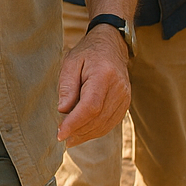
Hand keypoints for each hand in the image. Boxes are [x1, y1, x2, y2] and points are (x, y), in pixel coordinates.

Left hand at [57, 24, 129, 146]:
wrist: (111, 46)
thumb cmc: (88, 53)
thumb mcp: (71, 62)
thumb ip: (67, 86)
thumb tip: (63, 110)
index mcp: (104, 75)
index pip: (90, 106)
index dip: (75, 123)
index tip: (60, 133)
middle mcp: (118, 88)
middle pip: (98, 118)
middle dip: (78, 131)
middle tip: (61, 137)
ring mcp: (125, 97)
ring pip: (105, 124)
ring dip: (86, 135)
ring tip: (69, 139)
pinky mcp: (125, 104)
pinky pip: (110, 123)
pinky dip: (96, 131)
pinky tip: (82, 133)